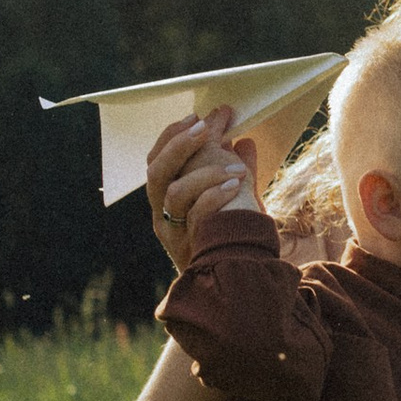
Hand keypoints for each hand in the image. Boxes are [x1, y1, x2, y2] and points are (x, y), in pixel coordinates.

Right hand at [146, 108, 256, 272]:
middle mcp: (161, 214)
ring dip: (205, 172)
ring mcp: (173, 232)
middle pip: (156, 172)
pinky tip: (236, 184)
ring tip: (236, 164)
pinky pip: (196, 216)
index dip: (172, 136)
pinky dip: (215, 195)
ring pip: (173, 194)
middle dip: (180, 145)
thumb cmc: (227, 238)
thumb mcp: (231, 200)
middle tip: (206, 129)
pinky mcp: (189, 248)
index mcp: (165, 197)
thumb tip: (245, 140)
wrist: (227, 283)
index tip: (196, 117)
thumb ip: (234, 171)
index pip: (156, 160)